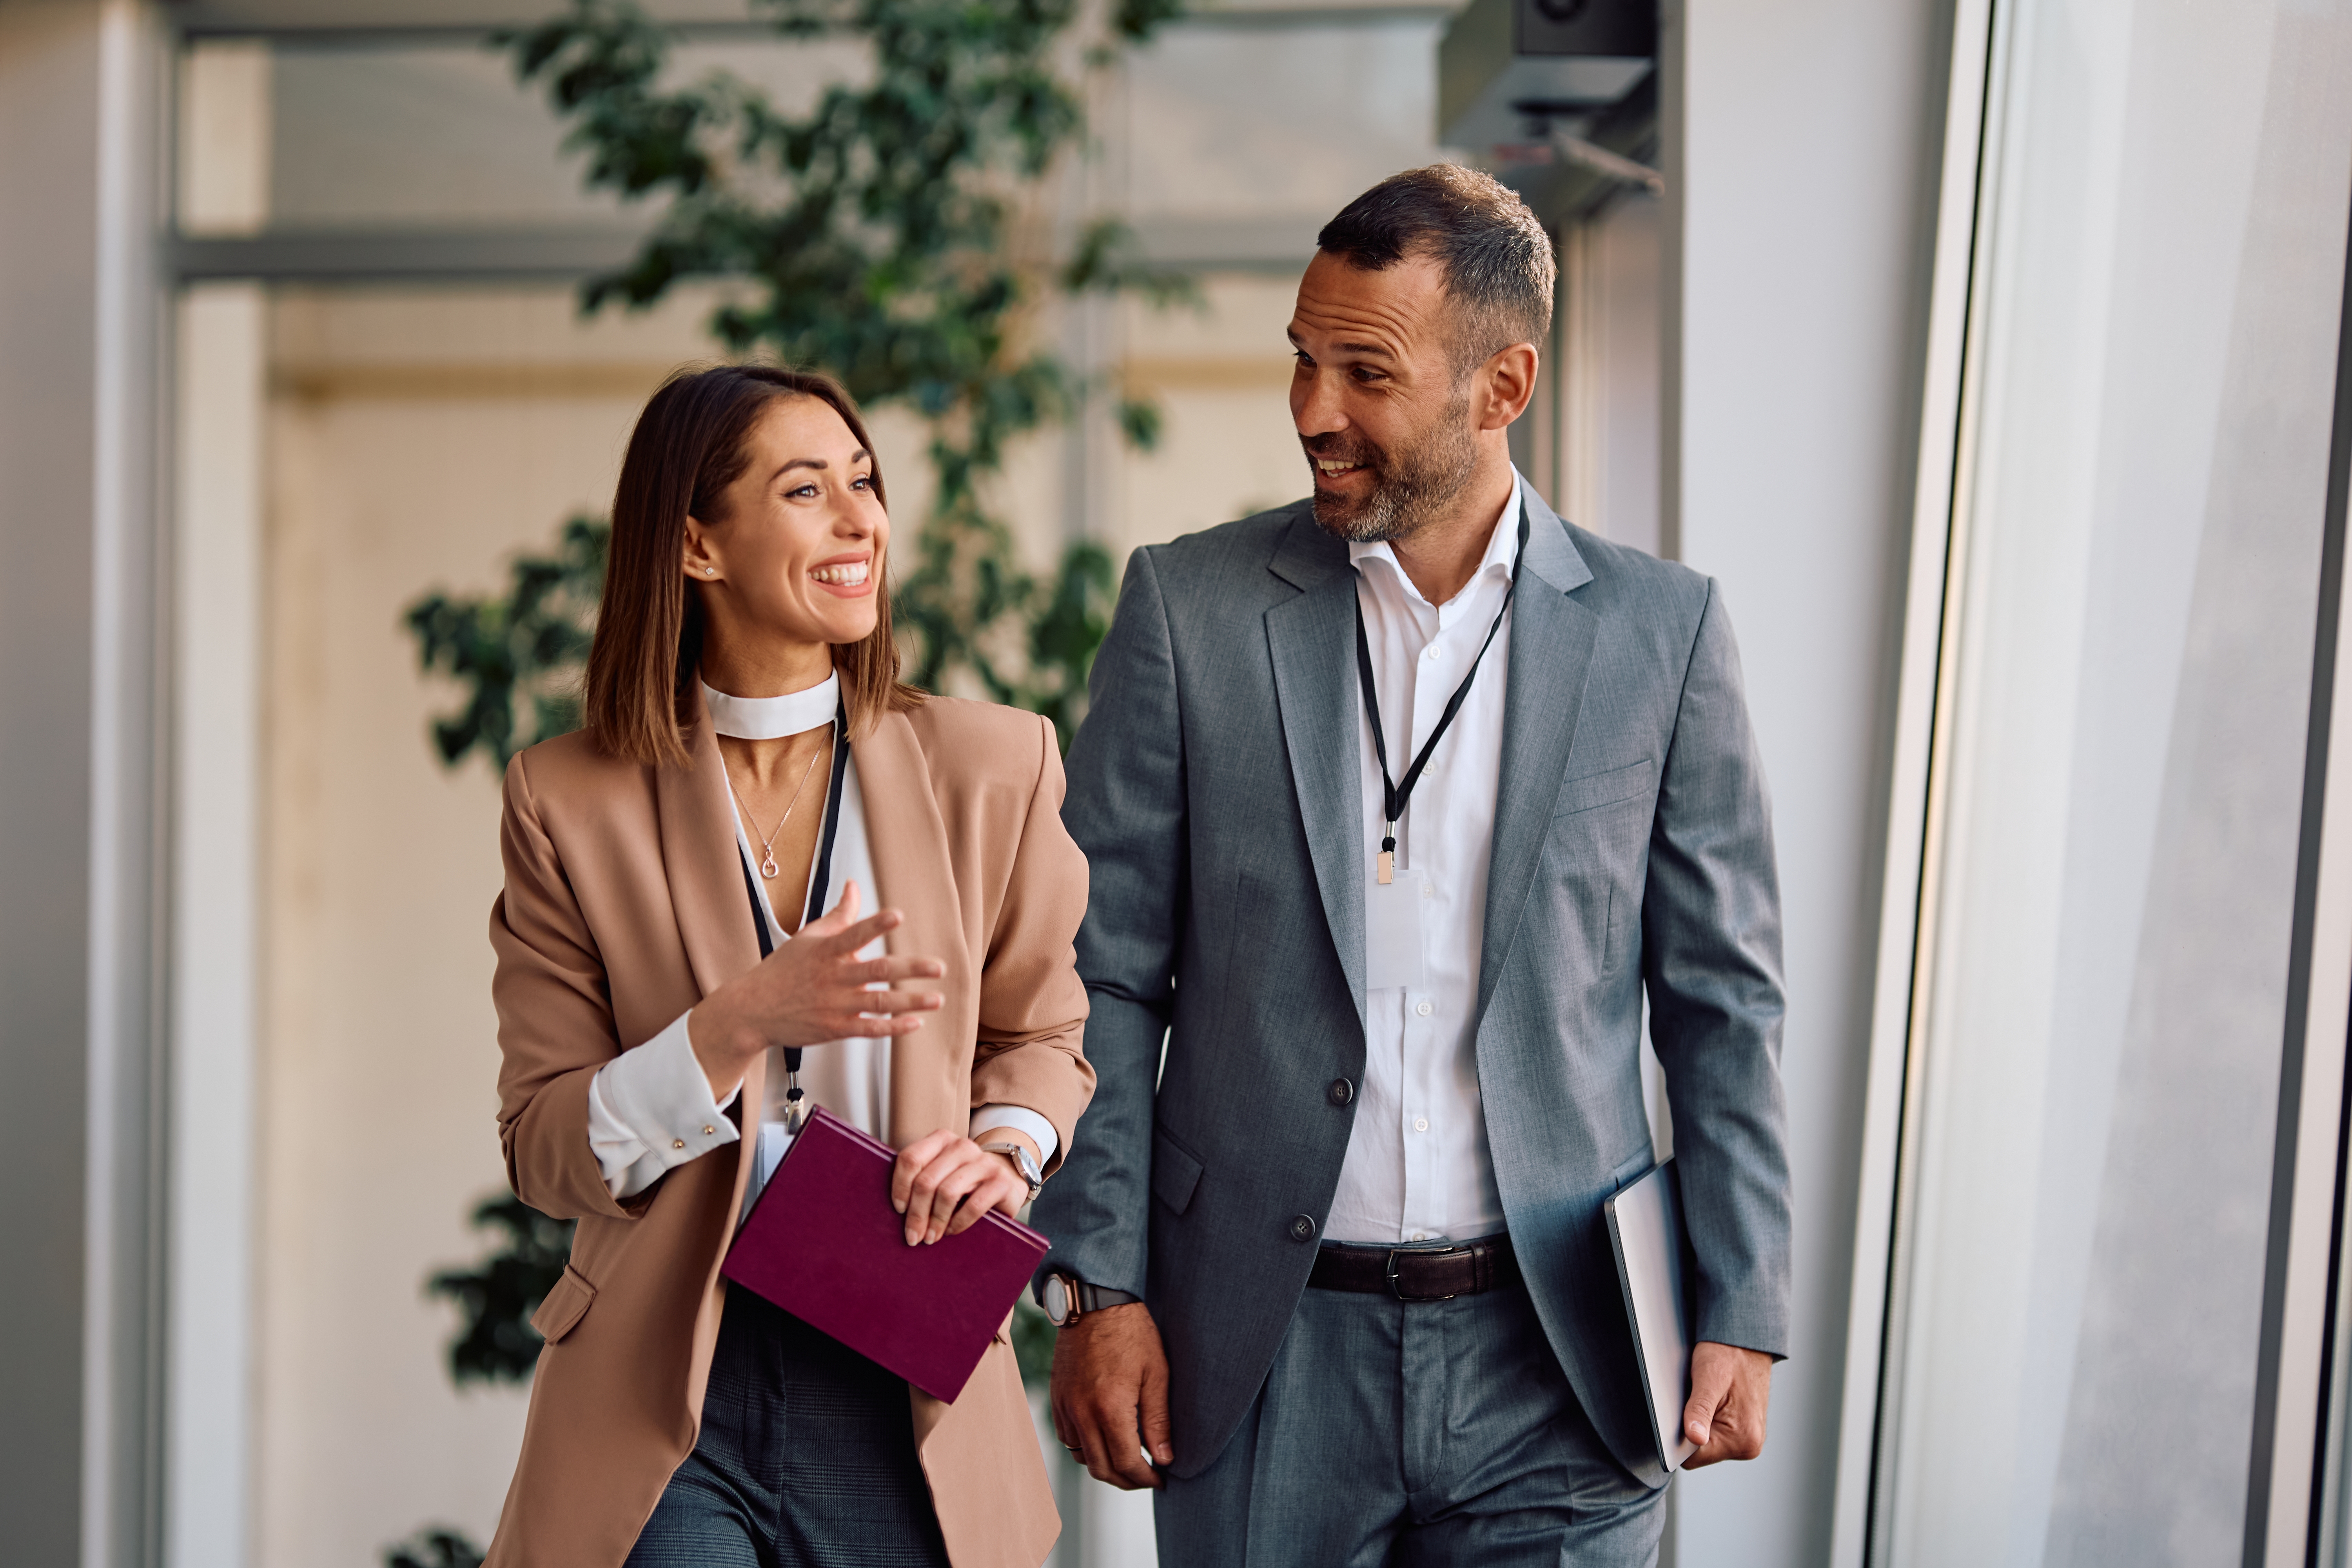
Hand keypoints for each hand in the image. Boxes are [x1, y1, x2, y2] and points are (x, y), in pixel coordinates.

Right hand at [687, 881, 943, 1099]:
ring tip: (936, 997)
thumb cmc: (783, 971)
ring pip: (878, 1003)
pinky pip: (869, 1029)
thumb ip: (838, 914)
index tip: (897, 916)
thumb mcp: (808, 937)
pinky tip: (914, 1023)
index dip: (875, 925)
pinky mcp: (835, 1029)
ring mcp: (834, 1005)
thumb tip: (853, 886)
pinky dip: (892, 1027)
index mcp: (826, 952)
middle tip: (937, 966)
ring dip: (910, 1001)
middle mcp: (832, 978)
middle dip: (910, 969)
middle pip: (876, 971)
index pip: (853, 934)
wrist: (752, 1010)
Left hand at [890, 1130, 1030, 1246]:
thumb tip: (890, 1207)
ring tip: (930, 1238)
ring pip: (947, 1192)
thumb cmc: (964, 1183)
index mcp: (942, 1139)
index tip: (898, 1209)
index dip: (900, 1186)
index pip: (911, 1158)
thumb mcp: (940, 1174)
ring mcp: (984, 1162)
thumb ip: (919, 1178)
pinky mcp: (1000, 1181)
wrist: (1006, 1181)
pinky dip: (958, 1223)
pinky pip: (973, 1205)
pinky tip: (951, 1231)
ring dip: (935, 1220)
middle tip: (912, 1236)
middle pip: (926, 1180)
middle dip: (916, 1213)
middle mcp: (963, 1146)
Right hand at [1050, 1302, 1172, 1489]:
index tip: (1161, 1479)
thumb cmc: (1131, 1332)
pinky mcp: (1057, 1398)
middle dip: (1126, 1481)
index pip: (1126, 1463)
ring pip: (1081, 1457)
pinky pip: (1067, 1437)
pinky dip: (1086, 1447)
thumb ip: (1159, 1420)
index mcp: (1110, 1408)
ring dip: (1105, 1466)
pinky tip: (1104, 1438)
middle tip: (1147, 1477)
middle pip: (1101, 1468)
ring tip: (1128, 1460)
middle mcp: (1082, 1412)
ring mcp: (1065, 1406)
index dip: (1145, 1479)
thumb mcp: (1156, 1373)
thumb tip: (1164, 1459)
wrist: (1095, 1302)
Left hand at [1682, 1341, 1772, 1466]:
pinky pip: (1714, 1434)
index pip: (1693, 1457)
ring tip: (1704, 1396)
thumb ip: (1699, 1409)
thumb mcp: (1708, 1378)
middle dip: (1689, 1429)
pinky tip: (1710, 1400)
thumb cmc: (1728, 1354)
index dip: (1678, 1438)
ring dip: (1698, 1423)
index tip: (1677, 1415)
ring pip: (1705, 1443)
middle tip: (1693, 1399)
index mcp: (1743, 1439)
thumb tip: (1694, 1437)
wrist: (1747, 1341)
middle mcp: (1749, 1445)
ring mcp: (1748, 1440)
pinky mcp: (1743, 1431)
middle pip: (1700, 1452)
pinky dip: (1707, 1419)